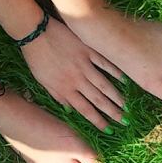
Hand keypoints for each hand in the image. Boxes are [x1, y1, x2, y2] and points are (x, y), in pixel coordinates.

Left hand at [21, 17, 125, 131]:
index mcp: (65, 89)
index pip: (84, 110)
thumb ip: (57, 96)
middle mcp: (77, 79)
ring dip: (116, 96)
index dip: (97, 121)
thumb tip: (69, 110)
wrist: (34, 32)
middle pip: (98, 100)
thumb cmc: (36, 57)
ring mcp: (83, 64)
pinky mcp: (87, 50)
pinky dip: (115, 71)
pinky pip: (104, 62)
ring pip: (103, 84)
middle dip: (112, 112)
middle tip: (125, 122)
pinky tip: (124, 80)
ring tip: (127, 106)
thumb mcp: (42, 81)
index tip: (109, 130)